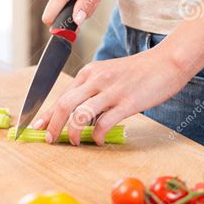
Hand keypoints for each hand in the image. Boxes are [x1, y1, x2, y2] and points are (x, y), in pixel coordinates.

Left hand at [33, 47, 191, 145]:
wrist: (167, 62)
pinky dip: (96, 135)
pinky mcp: (126, 102)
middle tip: (50, 139)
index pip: (60, 95)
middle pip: (63, 104)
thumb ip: (91, 90)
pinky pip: (103, 123)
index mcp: (88, 73)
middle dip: (52, 125)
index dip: (45, 113)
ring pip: (80, 115)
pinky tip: (97, 140)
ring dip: (72, 132)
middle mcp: (96, 80)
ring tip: (74, 142)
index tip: (36, 127)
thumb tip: (75, 114)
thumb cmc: (138, 72)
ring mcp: (111, 91)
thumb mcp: (108, 75)